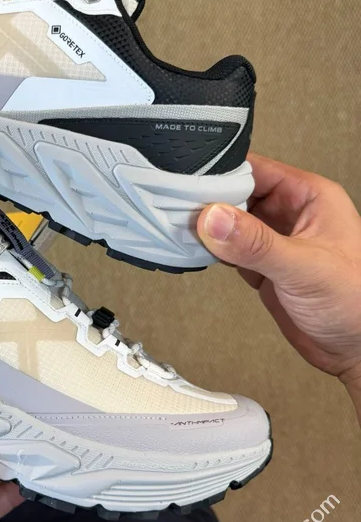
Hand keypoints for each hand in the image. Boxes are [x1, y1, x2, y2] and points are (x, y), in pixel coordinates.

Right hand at [197, 153, 360, 415]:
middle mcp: (289, 214)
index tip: (190, 184)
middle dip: (207, 200)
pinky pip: (227, 248)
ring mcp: (273, 241)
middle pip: (236, 193)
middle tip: (178, 208)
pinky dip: (209, 249)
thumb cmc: (357, 303)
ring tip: (180, 227)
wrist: (357, 351)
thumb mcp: (304, 267)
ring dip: (206, 226)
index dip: (221, 174)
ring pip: (229, 221)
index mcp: (308, 197)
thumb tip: (214, 218)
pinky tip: (196, 249)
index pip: (254, 170)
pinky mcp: (261, 266)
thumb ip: (256, 243)